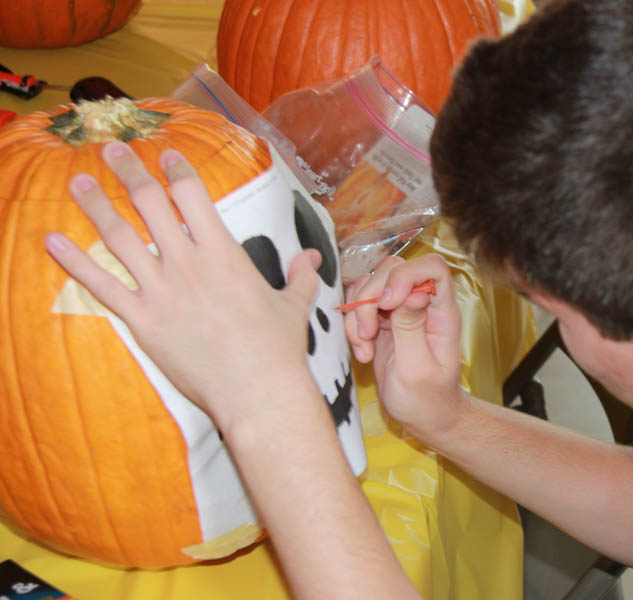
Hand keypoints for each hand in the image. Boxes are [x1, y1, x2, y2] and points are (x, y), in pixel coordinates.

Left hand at [44, 141, 320, 431]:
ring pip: (119, 237)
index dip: (178, 169)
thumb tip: (311, 257)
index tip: (167, 155)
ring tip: (77, 183)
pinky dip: (74, 262)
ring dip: (95, 205)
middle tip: (113, 149)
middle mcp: (187, 263)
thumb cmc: (279, 348)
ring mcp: (161, 291)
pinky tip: (52, 241)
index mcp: (224, 253)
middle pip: (149, 203)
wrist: (258, 391)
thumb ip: (300, 276)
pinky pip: (101, 286)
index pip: (193, 195)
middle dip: (129, 171)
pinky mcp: (142, 320)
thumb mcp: (294, 305)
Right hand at [344, 254, 464, 438]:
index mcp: (442, 313)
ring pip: (372, 284)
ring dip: (359, 314)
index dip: (406, 275)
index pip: (432, 268)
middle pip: (393, 270)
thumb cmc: (427, 400)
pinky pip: (360, 304)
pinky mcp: (383, 321)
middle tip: (368, 336)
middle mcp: (423, 305)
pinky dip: (353, 325)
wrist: (424, 417)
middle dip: (371, 298)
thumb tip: (413, 292)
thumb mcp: (417, 370)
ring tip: (364, 347)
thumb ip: (412, 328)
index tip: (388, 303)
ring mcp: (402, 310)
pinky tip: (362, 351)